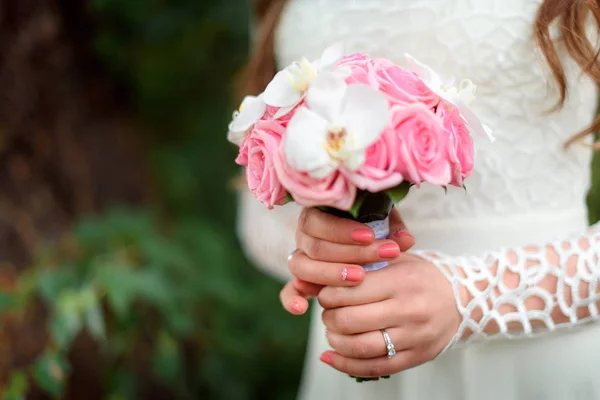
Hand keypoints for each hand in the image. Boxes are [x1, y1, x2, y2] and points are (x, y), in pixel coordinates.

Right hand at [280, 207, 414, 314]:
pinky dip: (292, 299)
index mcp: (317, 214)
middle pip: (314, 246)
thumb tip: (405, 240)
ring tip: (360, 278)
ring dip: (330, 274)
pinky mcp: (301, 283)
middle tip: (380, 257)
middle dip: (348, 253)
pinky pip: (288, 292)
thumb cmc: (374, 229)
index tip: (371, 236)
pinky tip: (302, 308)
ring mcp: (301, 260)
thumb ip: (391, 228)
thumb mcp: (382, 222)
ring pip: (302, 266)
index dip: (342, 229)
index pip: (318, 220)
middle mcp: (304, 236)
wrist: (369, 248)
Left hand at [317, 253, 462, 377]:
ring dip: (335, 340)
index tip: (325, 292)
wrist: (464, 300)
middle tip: (328, 311)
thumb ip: (362, 263)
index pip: (349, 290)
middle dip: (328, 316)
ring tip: (332, 330)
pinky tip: (330, 357)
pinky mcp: (415, 357)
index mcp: (401, 281)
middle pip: (349, 320)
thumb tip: (321, 272)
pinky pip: (373, 368)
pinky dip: (345, 365)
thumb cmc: (421, 277)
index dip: (328, 293)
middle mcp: (408, 310)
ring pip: (359, 347)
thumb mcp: (396, 259)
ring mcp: (413, 337)